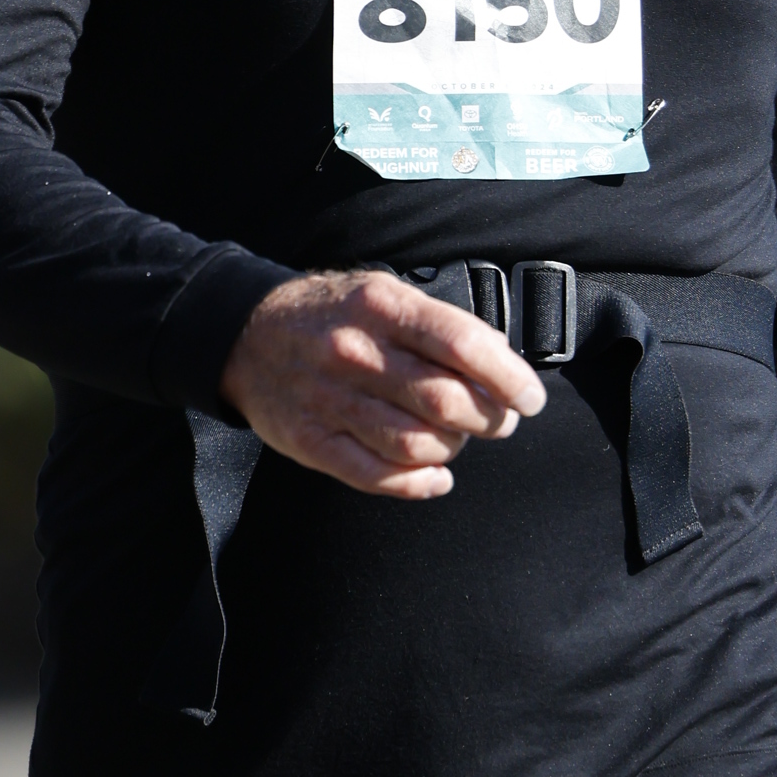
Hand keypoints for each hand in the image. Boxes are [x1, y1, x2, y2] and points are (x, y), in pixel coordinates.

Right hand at [220, 269, 545, 498]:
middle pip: (445, 400)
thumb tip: (501, 359)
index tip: (531, 397)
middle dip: (489, 418)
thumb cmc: (332, 315)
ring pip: (415, 443)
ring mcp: (329, 399)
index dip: (509, 376)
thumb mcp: (382, 293)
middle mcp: (355, 351)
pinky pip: (376, 475)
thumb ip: (438, 324)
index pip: (463, 344)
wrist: (245, 334)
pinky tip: (436, 476)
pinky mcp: (310, 440)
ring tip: (459, 440)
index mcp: (381, 307)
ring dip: (454, 449)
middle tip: (500, 421)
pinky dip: (418, 483)